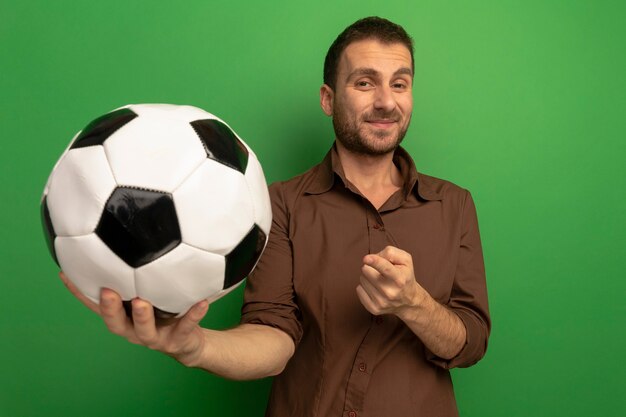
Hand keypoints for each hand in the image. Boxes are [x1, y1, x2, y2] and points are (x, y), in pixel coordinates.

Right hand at [59, 271, 208, 366]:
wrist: (190, 342)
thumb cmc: (163, 312)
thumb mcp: (148, 292)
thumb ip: (135, 273)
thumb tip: (128, 237)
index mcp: (124, 317)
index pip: (96, 306)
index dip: (80, 293)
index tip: (66, 274)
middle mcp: (134, 329)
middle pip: (116, 323)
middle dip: (109, 308)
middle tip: (107, 292)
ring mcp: (156, 337)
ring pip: (145, 331)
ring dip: (143, 317)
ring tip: (142, 301)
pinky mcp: (179, 339)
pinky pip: (187, 326)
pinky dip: (194, 314)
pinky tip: (202, 302)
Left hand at [356, 246, 427, 318]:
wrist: (409, 301)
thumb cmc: (405, 276)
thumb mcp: (405, 260)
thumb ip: (391, 253)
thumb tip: (374, 256)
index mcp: (400, 279)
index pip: (386, 268)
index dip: (375, 261)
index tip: (366, 258)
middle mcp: (391, 292)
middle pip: (367, 271)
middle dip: (370, 267)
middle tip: (379, 271)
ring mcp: (382, 302)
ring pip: (362, 279)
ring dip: (367, 277)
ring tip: (378, 280)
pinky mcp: (374, 309)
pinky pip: (359, 290)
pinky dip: (364, 286)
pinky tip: (374, 288)